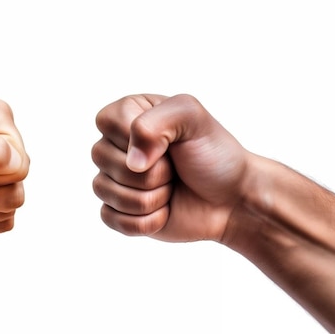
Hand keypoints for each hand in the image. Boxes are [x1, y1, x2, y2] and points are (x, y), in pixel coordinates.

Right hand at [91, 94, 250, 241]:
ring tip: (171, 189)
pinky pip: (110, 218)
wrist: (232, 199)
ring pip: (104, 190)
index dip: (138, 139)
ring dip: (150, 197)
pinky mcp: (115, 210)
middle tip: (174, 169)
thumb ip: (157, 121)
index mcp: (128, 113)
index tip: (169, 144)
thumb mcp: (194, 118)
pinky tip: (164, 211)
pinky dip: (145, 220)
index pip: (106, 122)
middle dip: (150, 172)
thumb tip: (132, 162)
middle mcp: (115, 144)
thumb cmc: (214, 156)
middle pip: (102, 158)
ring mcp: (113, 178)